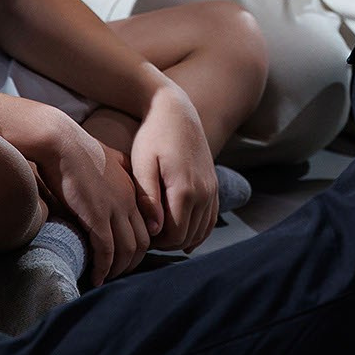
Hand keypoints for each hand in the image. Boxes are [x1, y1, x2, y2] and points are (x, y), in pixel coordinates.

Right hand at [35, 120, 148, 284]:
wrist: (61, 141)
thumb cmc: (78, 150)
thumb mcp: (110, 159)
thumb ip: (120, 173)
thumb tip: (118, 180)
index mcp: (133, 190)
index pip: (148, 227)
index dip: (140, 246)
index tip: (126, 256)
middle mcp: (129, 201)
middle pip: (142, 243)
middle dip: (132, 263)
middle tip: (118, 273)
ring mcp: (115, 209)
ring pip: (128, 250)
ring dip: (118, 270)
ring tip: (105, 278)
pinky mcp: (96, 216)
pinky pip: (106, 251)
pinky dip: (103, 268)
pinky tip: (95, 276)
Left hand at [130, 83, 217, 252]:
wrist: (175, 111)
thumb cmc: (152, 136)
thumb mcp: (142, 164)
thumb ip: (148, 198)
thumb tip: (154, 230)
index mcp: (185, 190)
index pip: (175, 236)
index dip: (157, 242)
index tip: (140, 233)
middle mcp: (204, 193)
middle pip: (187, 236)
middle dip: (166, 241)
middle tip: (146, 233)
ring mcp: (211, 189)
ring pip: (200, 230)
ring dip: (181, 237)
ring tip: (159, 229)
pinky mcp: (213, 185)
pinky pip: (210, 219)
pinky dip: (198, 231)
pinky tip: (183, 234)